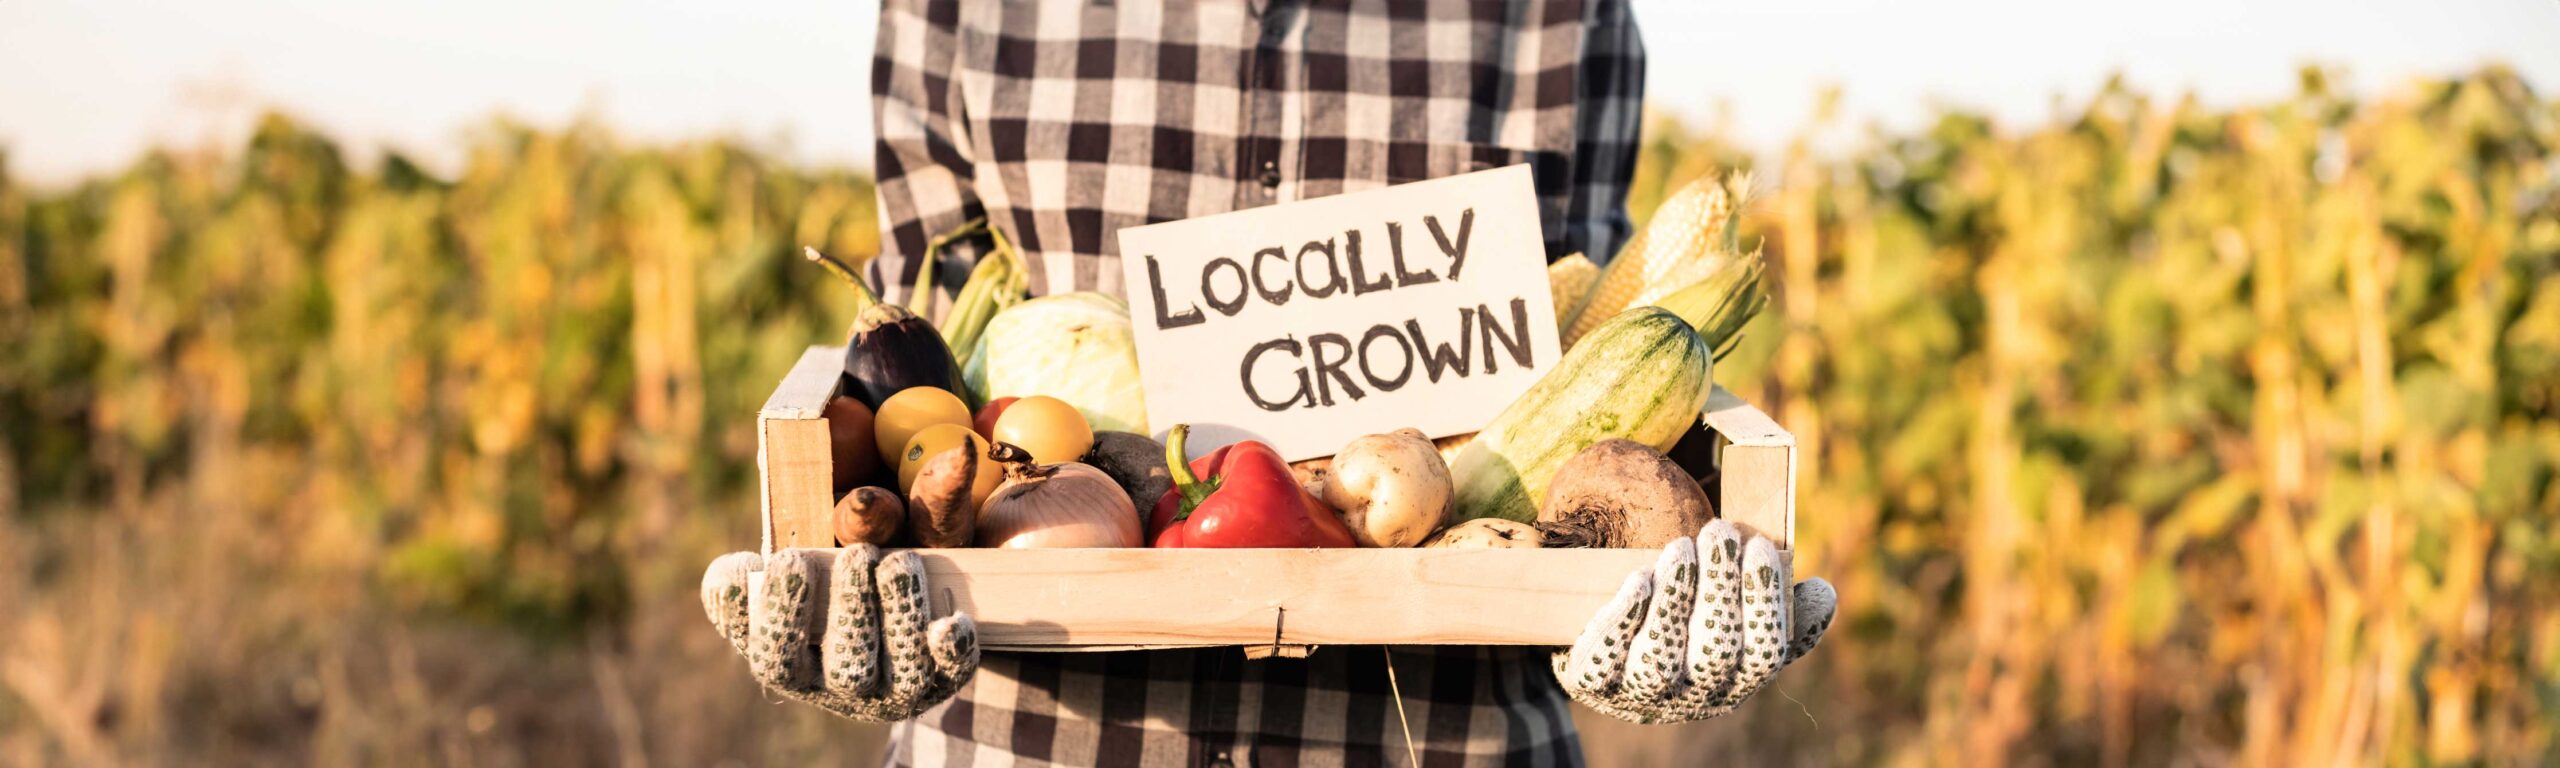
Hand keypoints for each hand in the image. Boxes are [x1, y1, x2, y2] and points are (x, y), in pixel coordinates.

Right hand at [701, 546, 979, 721]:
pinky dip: (954, 650)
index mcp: (796, 669)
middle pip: (845, 665)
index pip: (775, 657)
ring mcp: (897, 688)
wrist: (893, 633)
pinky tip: (950, 622)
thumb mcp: (790, 589)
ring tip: (898, 562)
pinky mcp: (943, 678)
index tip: (785, 559)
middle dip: (850, 607)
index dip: (777, 615)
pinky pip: (953, 672)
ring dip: (900, 613)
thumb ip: (759, 577)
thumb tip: (734, 568)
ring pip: (901, 666)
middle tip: (856, 555)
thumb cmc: (824, 600)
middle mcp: (846, 689)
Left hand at [1552, 520, 1836, 723]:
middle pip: (1715, 653)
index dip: (1766, 603)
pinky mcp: (1594, 682)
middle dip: (1721, 590)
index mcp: (1736, 680)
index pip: (1764, 653)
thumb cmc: (1684, 628)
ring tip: (1680, 548)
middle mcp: (1693, 695)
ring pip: (1661, 659)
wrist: (1605, 652)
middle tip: (1720, 531)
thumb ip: (1778, 611)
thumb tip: (1823, 594)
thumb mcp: (1733, 623)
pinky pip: (1605, 658)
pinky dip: (1624, 619)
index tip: (1762, 546)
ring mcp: (1641, 693)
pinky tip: (1639, 579)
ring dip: (1674, 601)